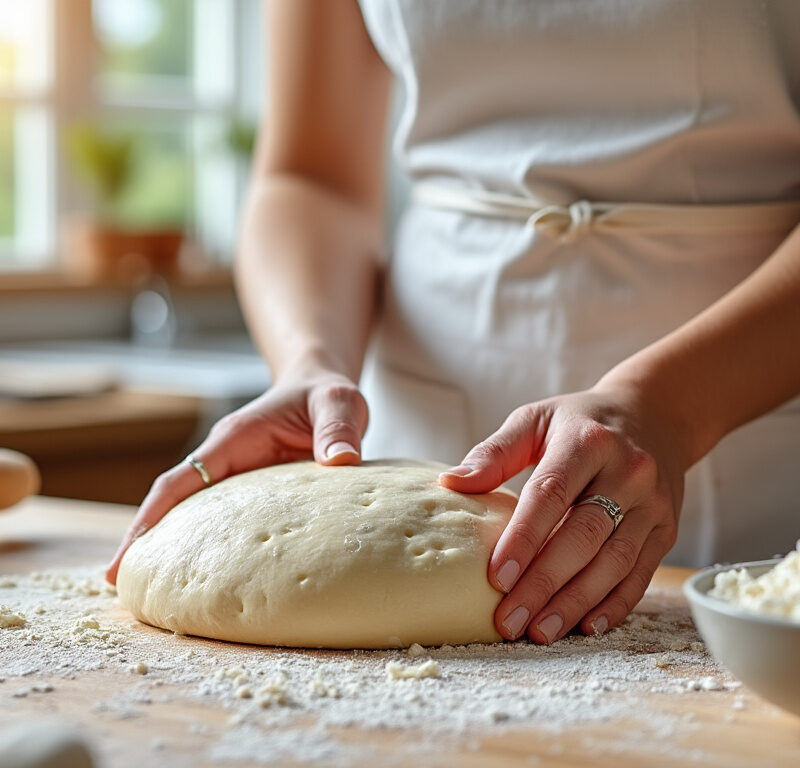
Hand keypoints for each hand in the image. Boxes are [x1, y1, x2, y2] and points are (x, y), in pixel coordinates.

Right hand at [105, 370, 367, 583]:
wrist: (323, 390)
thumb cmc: (326, 395)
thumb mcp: (339, 402)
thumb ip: (338, 428)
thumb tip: (341, 460)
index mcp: (236, 438)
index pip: (183, 477)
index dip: (153, 513)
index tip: (129, 552)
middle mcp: (228, 460)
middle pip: (175, 502)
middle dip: (147, 540)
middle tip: (122, 587)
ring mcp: (238, 477)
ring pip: (196, 515)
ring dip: (174, 547)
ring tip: (155, 594)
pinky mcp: (254, 493)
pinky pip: (225, 522)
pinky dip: (212, 547)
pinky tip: (213, 579)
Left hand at [439, 384, 684, 642]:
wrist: (654, 415)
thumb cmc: (580, 422)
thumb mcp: (535, 419)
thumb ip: (494, 452)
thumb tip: (450, 483)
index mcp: (587, 441)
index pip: (552, 493)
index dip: (524, 538)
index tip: (496, 577)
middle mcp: (628, 472)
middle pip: (583, 535)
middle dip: (544, 583)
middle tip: (510, 620)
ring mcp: (653, 503)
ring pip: (614, 562)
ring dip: (576, 602)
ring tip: (539, 630)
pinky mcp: (666, 529)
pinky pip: (640, 573)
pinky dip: (613, 605)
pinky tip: (584, 626)